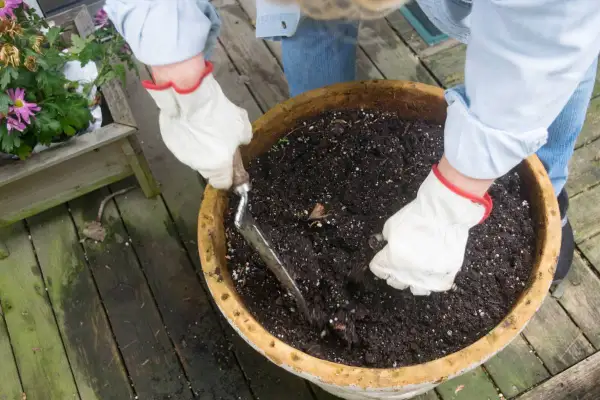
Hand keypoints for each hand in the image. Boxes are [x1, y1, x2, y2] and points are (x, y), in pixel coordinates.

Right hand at [144, 56, 251, 188]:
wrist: (190, 96)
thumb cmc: (219, 114)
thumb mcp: (243, 126)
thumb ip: (244, 139)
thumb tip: (241, 141)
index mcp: (218, 166)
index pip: (223, 183)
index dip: (229, 175)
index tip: (231, 165)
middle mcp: (198, 165)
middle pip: (208, 168)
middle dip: (214, 157)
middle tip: (220, 139)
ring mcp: (180, 154)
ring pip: (194, 155)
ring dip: (199, 146)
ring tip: (203, 125)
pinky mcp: (168, 141)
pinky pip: (182, 142)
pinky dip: (187, 134)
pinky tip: (190, 120)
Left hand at [369, 162, 492, 294]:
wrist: (444, 214)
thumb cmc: (417, 216)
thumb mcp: (392, 224)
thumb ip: (386, 238)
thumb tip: (386, 243)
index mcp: (392, 260)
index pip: (378, 270)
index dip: (378, 264)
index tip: (381, 261)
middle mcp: (408, 272)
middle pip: (395, 282)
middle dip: (394, 274)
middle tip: (398, 265)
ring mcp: (428, 276)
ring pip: (416, 290)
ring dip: (413, 282)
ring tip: (415, 273)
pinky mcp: (446, 275)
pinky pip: (437, 286)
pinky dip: (434, 281)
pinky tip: (432, 274)